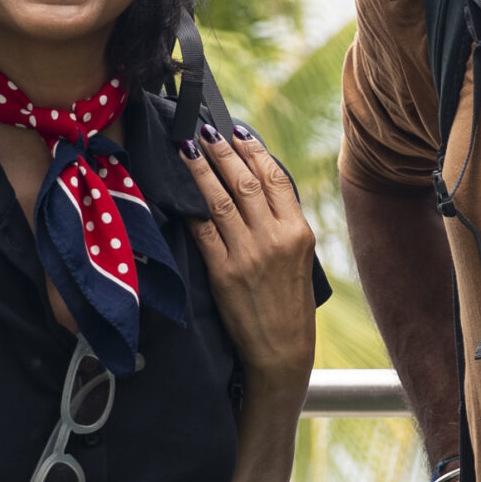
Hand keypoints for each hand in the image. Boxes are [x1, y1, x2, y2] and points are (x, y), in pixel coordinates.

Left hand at [182, 125, 317, 385]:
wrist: (282, 351)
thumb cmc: (290, 304)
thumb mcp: (300, 260)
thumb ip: (282, 225)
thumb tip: (256, 188)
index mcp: (299, 232)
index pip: (275, 178)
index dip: (255, 150)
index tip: (238, 131)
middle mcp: (276, 238)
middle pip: (246, 182)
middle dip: (223, 151)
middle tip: (206, 130)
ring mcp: (248, 254)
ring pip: (221, 200)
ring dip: (202, 170)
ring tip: (188, 147)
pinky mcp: (224, 272)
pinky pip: (203, 231)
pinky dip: (190, 207)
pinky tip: (180, 191)